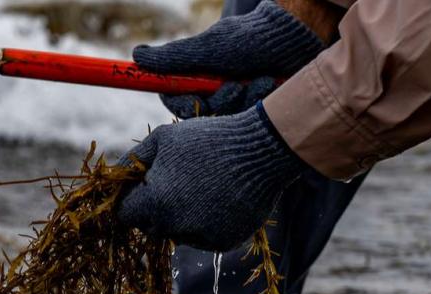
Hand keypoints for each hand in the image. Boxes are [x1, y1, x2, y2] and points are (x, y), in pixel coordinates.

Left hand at [117, 104, 306, 251]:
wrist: (261, 151)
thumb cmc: (207, 139)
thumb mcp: (162, 139)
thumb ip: (132, 160)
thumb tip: (115, 177)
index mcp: (155, 203)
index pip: (125, 214)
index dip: (131, 198)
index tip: (143, 186)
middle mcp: (175, 227)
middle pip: (150, 226)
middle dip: (155, 208)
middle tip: (176, 183)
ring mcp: (201, 238)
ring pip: (176, 234)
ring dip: (180, 218)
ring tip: (201, 187)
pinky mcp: (223, 244)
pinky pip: (202, 238)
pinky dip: (205, 224)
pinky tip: (218, 198)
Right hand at [135, 0, 324, 117]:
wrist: (294, 37)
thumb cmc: (248, 39)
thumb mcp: (207, 48)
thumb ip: (172, 57)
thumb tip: (136, 55)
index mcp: (197, 78)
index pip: (177, 102)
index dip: (184, 104)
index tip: (195, 98)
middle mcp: (213, 91)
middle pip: (203, 115)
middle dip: (220, 101)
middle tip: (234, 85)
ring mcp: (236, 101)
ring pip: (227, 119)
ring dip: (243, 100)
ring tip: (260, 79)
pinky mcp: (256, 110)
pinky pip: (249, 119)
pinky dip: (259, 103)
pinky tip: (271, 85)